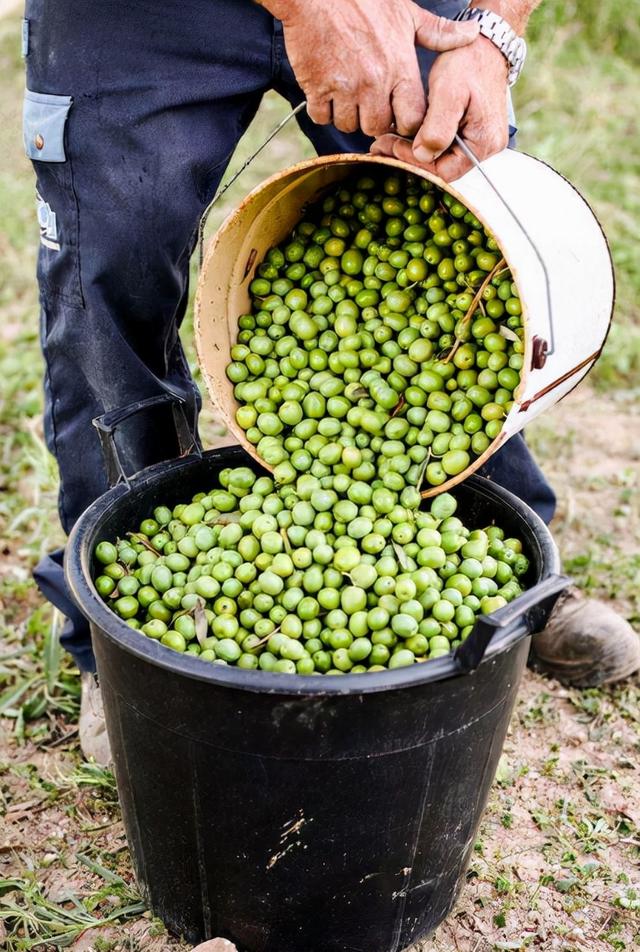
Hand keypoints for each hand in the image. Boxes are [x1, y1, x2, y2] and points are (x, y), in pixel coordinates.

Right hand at [260, 0, 477, 136]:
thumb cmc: (363, 1)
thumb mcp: (406, 13)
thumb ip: (438, 33)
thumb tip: (472, 33)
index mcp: (399, 68)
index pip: (412, 120)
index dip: (405, 121)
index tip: (397, 111)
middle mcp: (374, 82)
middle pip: (379, 127)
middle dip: (375, 119)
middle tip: (369, 102)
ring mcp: (345, 88)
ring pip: (350, 125)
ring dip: (348, 116)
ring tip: (347, 94)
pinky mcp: (317, 88)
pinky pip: (322, 117)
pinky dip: (323, 109)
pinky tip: (327, 91)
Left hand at [371, 37, 509, 180]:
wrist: (484, 44)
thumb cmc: (468, 62)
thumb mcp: (448, 92)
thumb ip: (437, 128)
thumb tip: (423, 155)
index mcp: (484, 143)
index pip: (444, 171)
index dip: (415, 163)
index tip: (391, 146)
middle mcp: (486, 148)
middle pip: (441, 168)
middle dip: (410, 158)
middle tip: (381, 145)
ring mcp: (479, 142)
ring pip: (440, 158)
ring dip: (413, 151)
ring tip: (388, 139)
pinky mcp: (470, 133)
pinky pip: (444, 146)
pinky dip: (423, 141)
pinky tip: (403, 133)